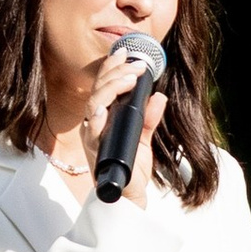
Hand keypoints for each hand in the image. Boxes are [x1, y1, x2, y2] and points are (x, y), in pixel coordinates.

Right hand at [81, 45, 164, 204]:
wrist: (130, 198)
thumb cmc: (133, 169)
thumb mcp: (145, 139)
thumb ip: (150, 118)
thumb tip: (159, 96)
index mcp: (105, 116)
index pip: (104, 85)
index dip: (112, 67)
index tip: (126, 53)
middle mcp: (95, 124)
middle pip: (98, 91)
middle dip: (115, 74)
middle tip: (137, 66)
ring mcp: (93, 138)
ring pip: (93, 106)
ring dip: (110, 90)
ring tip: (128, 80)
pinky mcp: (95, 153)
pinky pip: (92, 134)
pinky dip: (97, 120)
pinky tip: (104, 110)